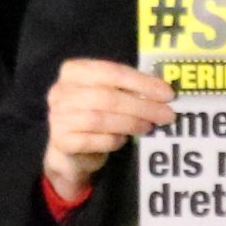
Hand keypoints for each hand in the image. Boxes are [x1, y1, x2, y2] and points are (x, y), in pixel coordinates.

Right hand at [41, 57, 176, 204]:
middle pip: (107, 97)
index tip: (167, 93)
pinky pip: (93, 140)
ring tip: (150, 127)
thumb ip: (128, 89)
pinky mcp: (61, 140)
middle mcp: (61, 91)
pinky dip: (112, 140)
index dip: (142, 82)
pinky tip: (124, 140)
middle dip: (141, 105)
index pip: (112, 71)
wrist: (71, 153)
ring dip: (130, 123)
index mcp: (73, 71)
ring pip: (100, 119)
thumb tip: (162, 92)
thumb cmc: (95, 116)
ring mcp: (57, 116)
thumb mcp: (109, 96)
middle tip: (166, 115)